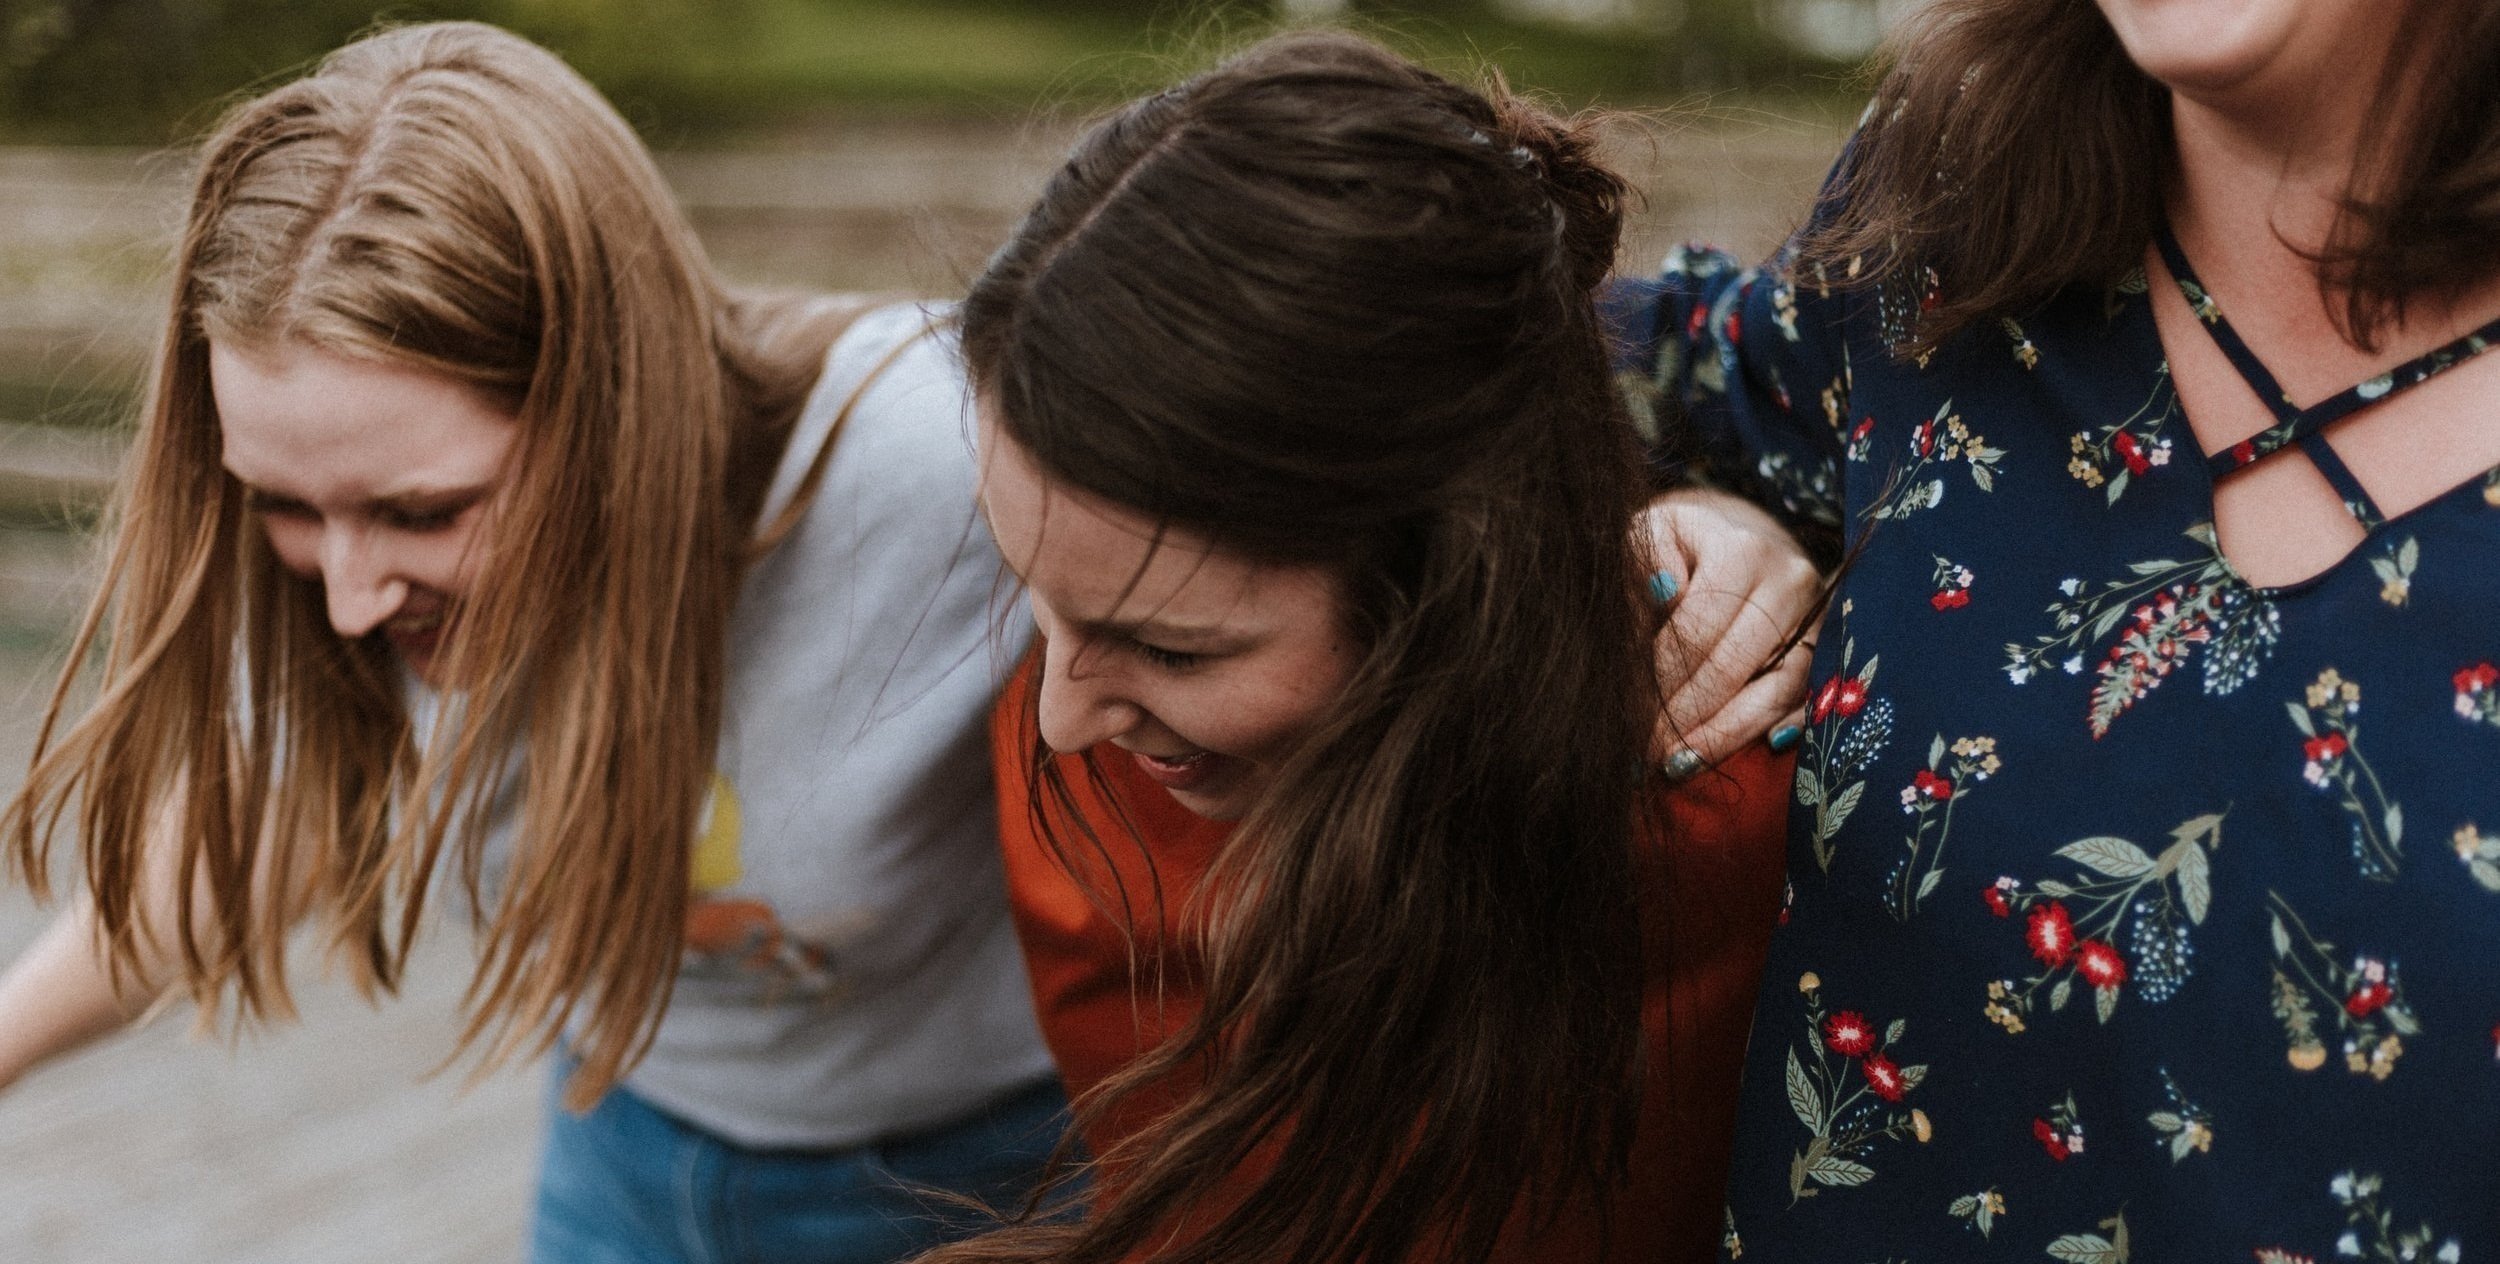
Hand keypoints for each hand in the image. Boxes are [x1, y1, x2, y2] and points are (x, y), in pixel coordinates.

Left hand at [1641, 486, 1822, 774]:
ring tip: (1679, 764)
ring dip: (1724, 735)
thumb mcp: (1653, 536)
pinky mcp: (1830, 647)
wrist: (1737, 537)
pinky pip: (1805, 701)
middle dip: (1685, 717)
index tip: (1629, 715)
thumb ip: (1643, 563)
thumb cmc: (1681, 544)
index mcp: (1743, 550)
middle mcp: (1790, 582)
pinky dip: (1773, 731)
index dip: (1661, 679)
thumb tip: (1662, 591)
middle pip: (1734, 667)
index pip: (1696, 631)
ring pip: (1775, 691)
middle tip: (1646, 753)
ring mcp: (1818, 617)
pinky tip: (1735, 754)